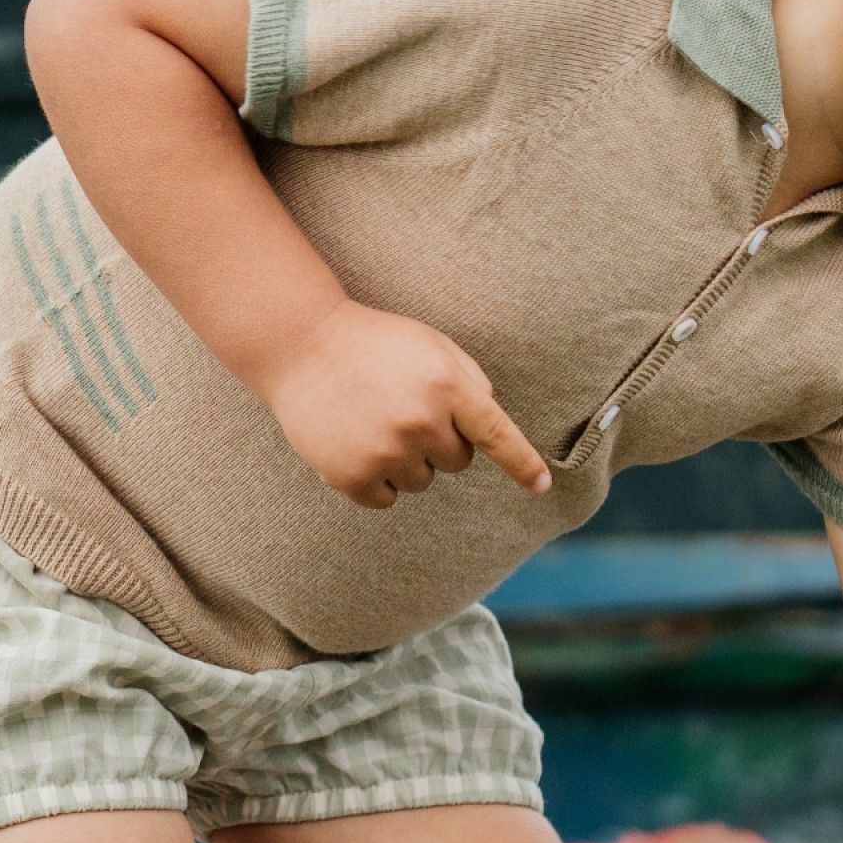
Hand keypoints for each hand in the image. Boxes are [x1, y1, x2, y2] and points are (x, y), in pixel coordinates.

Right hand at [256, 300, 552, 507]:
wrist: (301, 343)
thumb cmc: (374, 343)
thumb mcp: (431, 344)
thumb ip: (469, 380)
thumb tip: (490, 426)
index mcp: (447, 386)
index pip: (497, 435)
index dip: (522, 464)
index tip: (542, 485)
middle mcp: (421, 422)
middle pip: (458, 462)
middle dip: (440, 441)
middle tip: (404, 408)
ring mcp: (385, 452)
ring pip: (422, 482)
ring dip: (406, 461)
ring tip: (374, 421)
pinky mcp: (352, 476)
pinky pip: (386, 499)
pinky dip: (376, 480)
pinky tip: (356, 444)